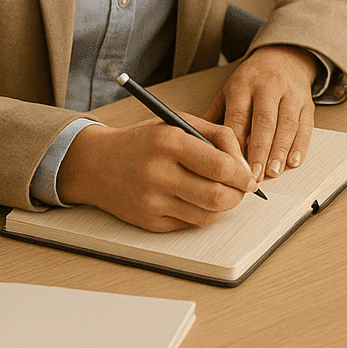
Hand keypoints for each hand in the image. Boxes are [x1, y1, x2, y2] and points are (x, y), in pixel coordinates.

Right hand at [58, 115, 256, 230]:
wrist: (96, 164)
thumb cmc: (144, 141)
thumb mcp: (180, 123)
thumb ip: (218, 136)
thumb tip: (245, 165)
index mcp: (169, 142)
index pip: (220, 166)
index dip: (243, 176)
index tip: (250, 178)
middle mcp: (158, 173)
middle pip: (217, 196)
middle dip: (238, 195)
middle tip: (241, 189)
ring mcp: (151, 201)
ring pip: (207, 215)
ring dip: (221, 206)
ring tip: (218, 192)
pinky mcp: (148, 222)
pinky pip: (190, 224)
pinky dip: (200, 213)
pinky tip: (192, 198)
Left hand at [204, 45, 320, 182]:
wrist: (284, 57)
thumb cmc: (252, 79)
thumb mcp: (228, 89)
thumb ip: (214, 115)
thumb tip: (197, 142)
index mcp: (243, 85)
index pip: (239, 117)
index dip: (236, 144)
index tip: (232, 166)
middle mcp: (268, 87)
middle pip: (264, 122)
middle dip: (259, 151)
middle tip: (254, 176)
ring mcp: (290, 94)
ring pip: (287, 125)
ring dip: (280, 151)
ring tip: (273, 172)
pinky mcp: (307, 102)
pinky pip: (305, 126)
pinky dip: (300, 145)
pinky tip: (293, 161)